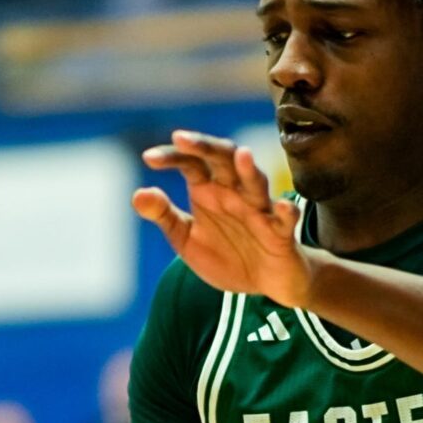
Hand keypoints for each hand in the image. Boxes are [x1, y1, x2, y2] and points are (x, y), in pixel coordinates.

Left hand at [135, 131, 315, 307]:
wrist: (264, 284)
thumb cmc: (225, 255)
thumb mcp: (186, 239)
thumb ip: (164, 216)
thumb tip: (138, 194)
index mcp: (209, 191)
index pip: (191, 163)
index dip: (172, 157)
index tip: (148, 158)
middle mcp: (234, 194)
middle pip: (223, 160)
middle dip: (204, 147)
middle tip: (181, 138)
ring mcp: (259, 211)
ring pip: (256, 183)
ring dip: (248, 170)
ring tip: (240, 154)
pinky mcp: (280, 234)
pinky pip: (285, 220)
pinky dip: (285, 211)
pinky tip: (281, 206)